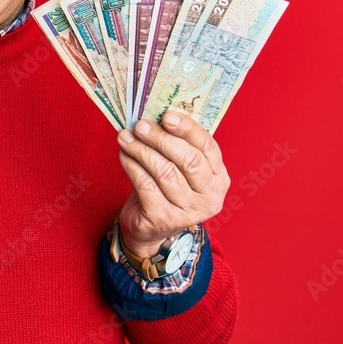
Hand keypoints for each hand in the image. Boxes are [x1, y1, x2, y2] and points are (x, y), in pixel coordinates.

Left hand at [116, 112, 229, 258]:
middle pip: (188, 160)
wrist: (149, 227)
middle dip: (161, 139)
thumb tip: (155, 115)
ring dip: (141, 150)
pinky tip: (124, 156)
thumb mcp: (178, 169)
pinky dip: (132, 166)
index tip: (166, 116)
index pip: (207, 147)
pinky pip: (146, 185)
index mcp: (218, 178)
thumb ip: (176, 145)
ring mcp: (188, 211)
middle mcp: (209, 196)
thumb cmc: (165, 190)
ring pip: (164, 172)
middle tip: (140, 126)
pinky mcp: (164, 219)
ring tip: (125, 138)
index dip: (187, 129)